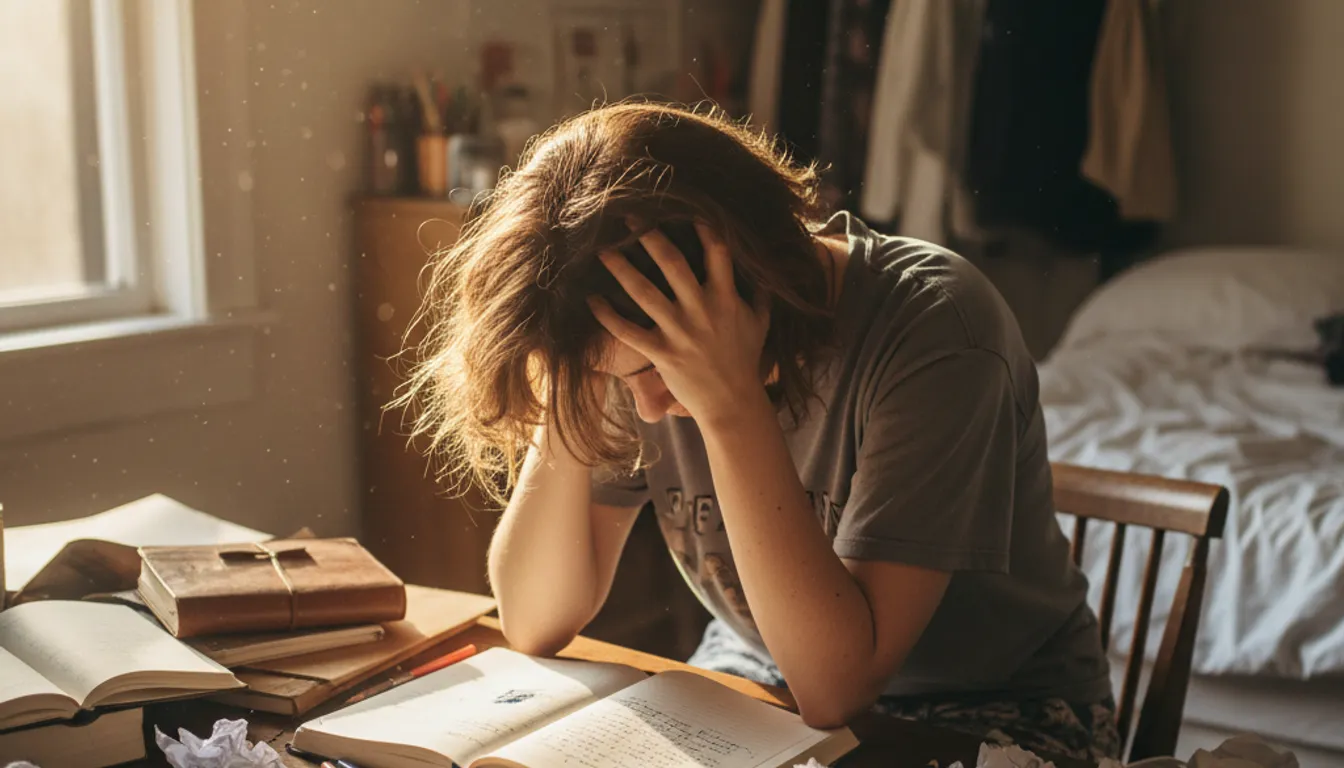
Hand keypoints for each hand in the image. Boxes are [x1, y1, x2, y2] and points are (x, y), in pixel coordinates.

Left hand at [587, 220, 769, 426]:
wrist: (733, 403)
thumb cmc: (745, 360)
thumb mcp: (760, 322)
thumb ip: (760, 292)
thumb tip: (766, 264)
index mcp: (726, 297)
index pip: (716, 250)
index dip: (701, 224)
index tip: (683, 205)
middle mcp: (701, 309)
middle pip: (672, 262)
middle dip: (648, 234)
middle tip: (627, 214)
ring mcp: (680, 332)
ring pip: (644, 292)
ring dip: (620, 268)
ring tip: (601, 249)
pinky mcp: (662, 354)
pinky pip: (628, 331)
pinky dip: (608, 316)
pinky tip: (591, 300)